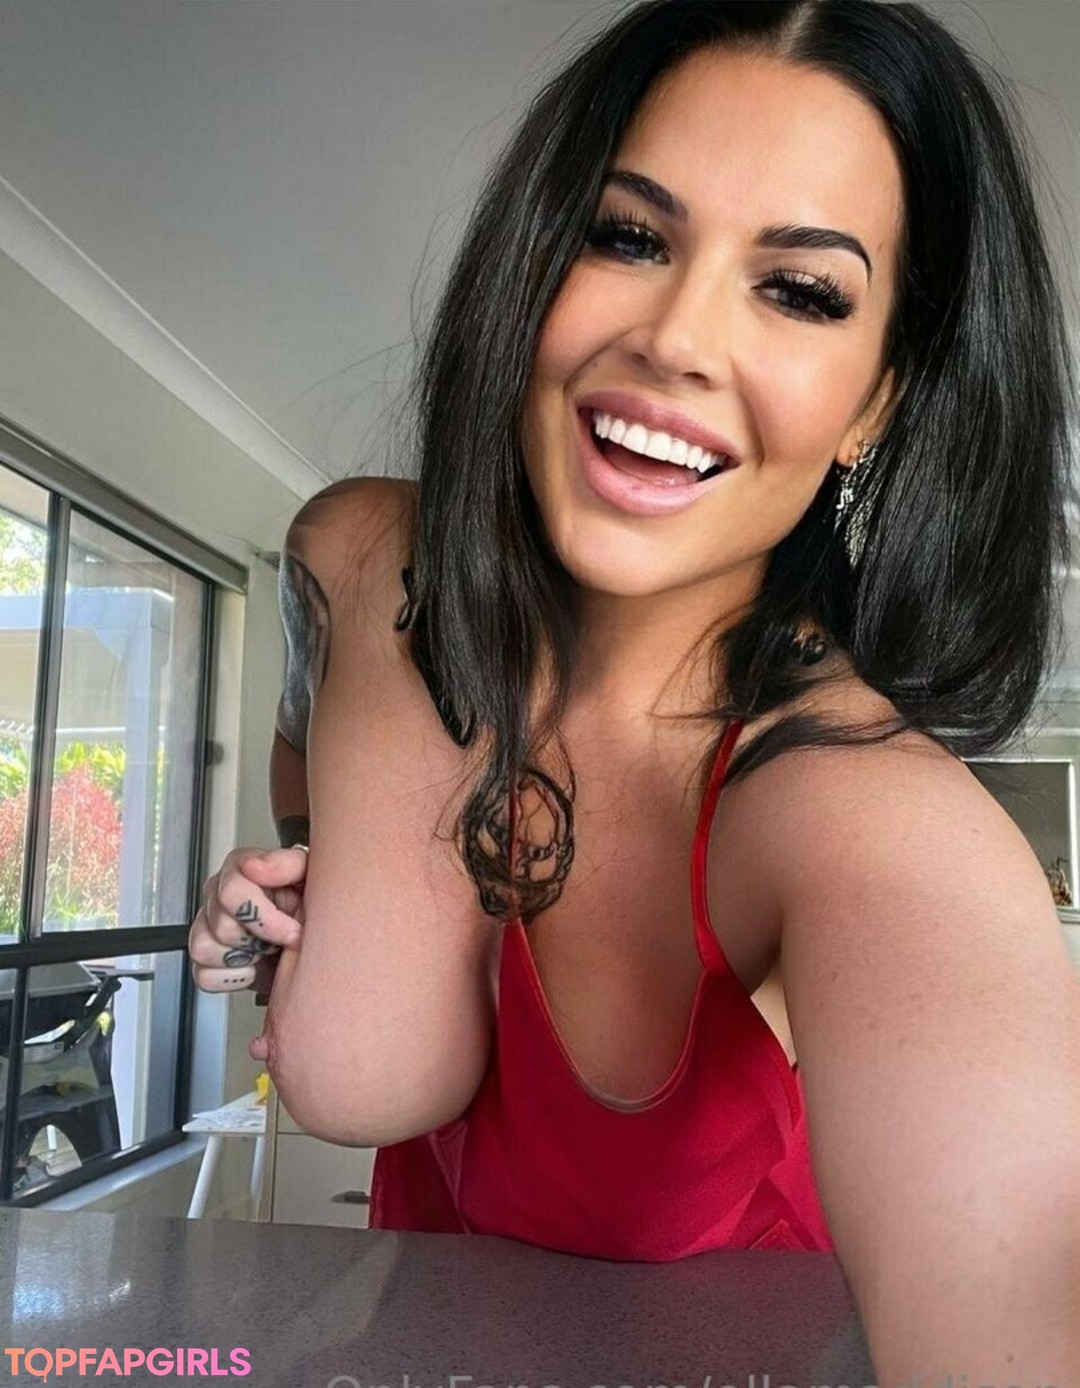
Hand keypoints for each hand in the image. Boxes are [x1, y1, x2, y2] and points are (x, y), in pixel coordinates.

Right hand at [188, 846, 308, 1059]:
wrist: (313, 941)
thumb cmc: (311, 905)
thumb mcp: (311, 877)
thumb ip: (287, 863)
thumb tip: (255, 866)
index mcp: (241, 870)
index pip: (232, 892)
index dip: (265, 918)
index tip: (292, 931)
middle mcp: (219, 895)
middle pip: (222, 926)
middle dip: (259, 940)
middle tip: (282, 939)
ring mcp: (208, 926)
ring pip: (205, 949)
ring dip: (244, 958)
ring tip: (266, 950)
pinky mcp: (207, 959)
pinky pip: (204, 975)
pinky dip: (233, 978)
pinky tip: (253, 966)